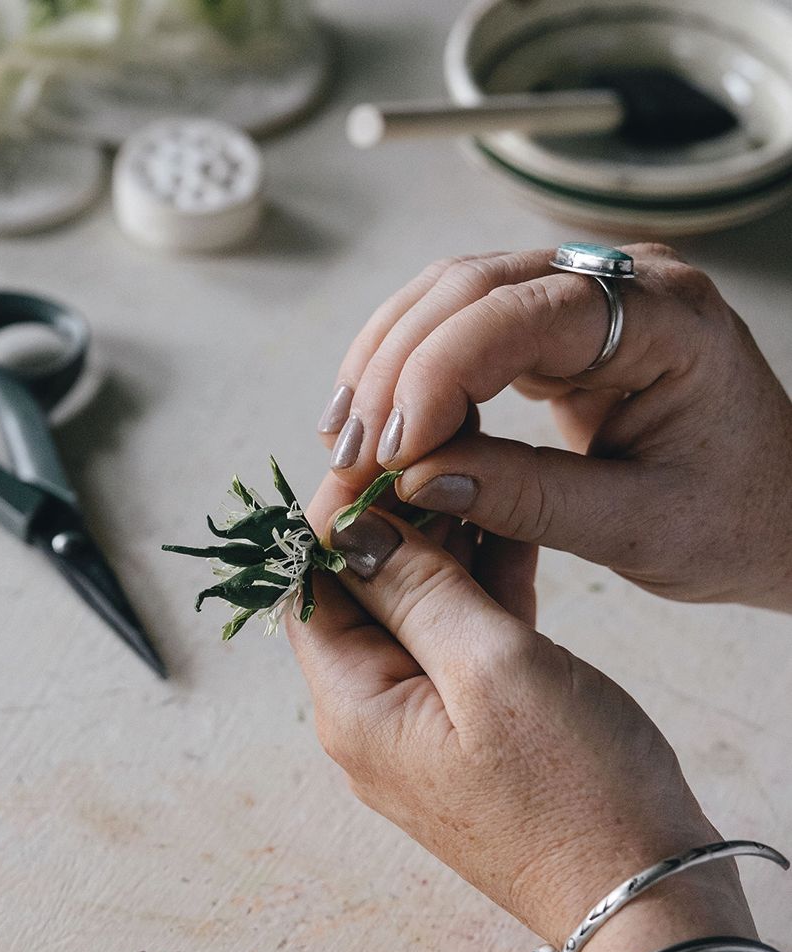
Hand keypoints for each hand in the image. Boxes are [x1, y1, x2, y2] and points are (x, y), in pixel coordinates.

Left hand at [287, 475, 737, 945]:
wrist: (642, 895)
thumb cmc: (575, 793)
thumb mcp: (492, 667)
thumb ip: (417, 588)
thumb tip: (353, 527)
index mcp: (354, 708)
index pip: (310, 588)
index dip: (337, 516)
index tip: (383, 455)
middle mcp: (371, 722)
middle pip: (361, 599)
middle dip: (397, 523)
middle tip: (445, 452)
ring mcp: (421, 732)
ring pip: (416, 617)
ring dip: (444, 552)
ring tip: (481, 477)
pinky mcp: (471, 736)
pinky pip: (459, 648)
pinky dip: (479, 595)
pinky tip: (509, 536)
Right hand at [316, 246, 791, 610]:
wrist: (776, 511)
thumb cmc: (733, 518)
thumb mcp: (638, 527)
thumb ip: (528, 499)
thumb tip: (417, 478)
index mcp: (671, 318)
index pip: (529, 313)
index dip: (441, 373)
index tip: (389, 448)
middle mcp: (624, 283)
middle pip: (474, 285)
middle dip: (396, 369)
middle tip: (349, 452)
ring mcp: (587, 295)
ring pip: (452, 294)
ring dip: (386, 363)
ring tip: (344, 439)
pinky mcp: (556, 326)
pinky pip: (463, 326)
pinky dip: (408, 370)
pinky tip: (376, 419)